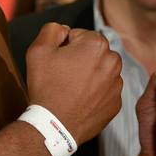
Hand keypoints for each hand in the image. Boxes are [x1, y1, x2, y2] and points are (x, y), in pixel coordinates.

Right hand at [24, 23, 122, 144]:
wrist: (54, 126)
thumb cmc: (46, 86)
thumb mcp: (39, 49)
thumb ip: (52, 29)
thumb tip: (65, 30)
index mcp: (97, 44)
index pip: (79, 35)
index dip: (65, 47)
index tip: (58, 62)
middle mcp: (113, 61)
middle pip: (93, 52)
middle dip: (80, 59)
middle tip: (63, 75)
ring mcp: (117, 84)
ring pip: (101, 71)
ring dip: (89, 75)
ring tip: (71, 89)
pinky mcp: (116, 103)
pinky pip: (105, 91)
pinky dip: (94, 93)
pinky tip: (79, 101)